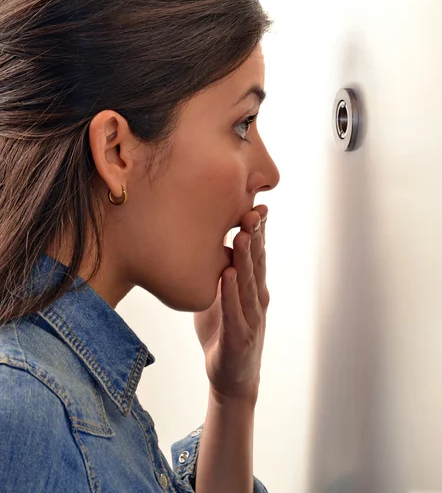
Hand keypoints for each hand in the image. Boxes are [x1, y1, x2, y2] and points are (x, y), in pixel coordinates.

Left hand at [194, 204, 268, 404]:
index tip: (257, 205)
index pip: (257, 254)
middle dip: (255, 236)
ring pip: (249, 283)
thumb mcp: (220, 296)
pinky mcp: (239, 337)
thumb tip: (205, 243)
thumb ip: (218, 271)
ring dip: (246, 258)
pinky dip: (231, 293)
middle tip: (254, 209)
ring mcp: (251, 318)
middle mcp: (256, 299)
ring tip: (242, 234)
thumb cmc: (224, 332)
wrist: (232, 377)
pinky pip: (234, 312)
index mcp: (253, 287)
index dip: (259, 230)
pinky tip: (229, 275)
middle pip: (257, 263)